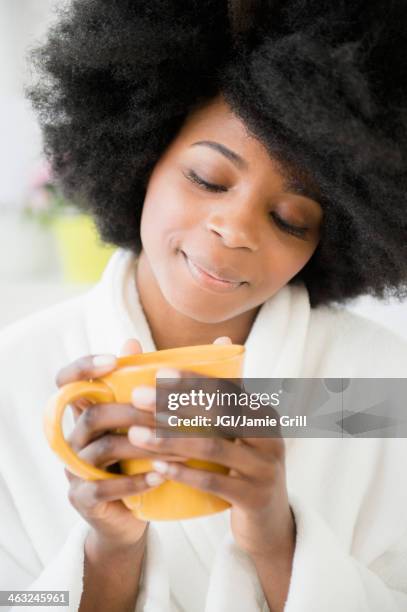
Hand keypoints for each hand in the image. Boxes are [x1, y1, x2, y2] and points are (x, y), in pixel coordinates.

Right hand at [55, 339, 185, 551]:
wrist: (132, 512)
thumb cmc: (148, 456)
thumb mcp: (158, 419)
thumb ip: (180, 383)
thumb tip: (221, 342)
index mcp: (89, 410)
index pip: (67, 380)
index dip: (83, 367)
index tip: (114, 361)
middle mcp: (77, 435)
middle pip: (95, 414)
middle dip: (135, 411)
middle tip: (171, 414)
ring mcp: (75, 468)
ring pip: (104, 449)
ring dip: (145, 445)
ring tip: (181, 447)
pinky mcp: (82, 498)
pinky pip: (102, 488)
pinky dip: (134, 482)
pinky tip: (161, 476)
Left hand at [127, 346, 294, 562]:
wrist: (270, 519)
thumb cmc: (244, 466)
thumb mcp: (241, 432)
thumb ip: (225, 397)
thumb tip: (219, 339)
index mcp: (263, 413)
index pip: (227, 388)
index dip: (194, 380)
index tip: (160, 374)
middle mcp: (270, 437)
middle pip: (220, 413)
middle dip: (175, 403)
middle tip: (137, 398)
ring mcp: (264, 469)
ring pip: (212, 447)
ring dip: (169, 439)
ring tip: (135, 434)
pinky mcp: (253, 498)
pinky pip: (213, 482)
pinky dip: (183, 472)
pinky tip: (156, 465)